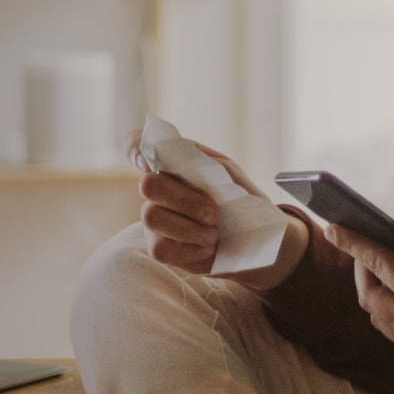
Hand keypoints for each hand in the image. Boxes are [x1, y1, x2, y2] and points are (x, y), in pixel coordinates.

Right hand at [125, 130, 306, 287]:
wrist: (258, 241)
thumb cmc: (242, 202)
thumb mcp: (230, 176)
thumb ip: (203, 163)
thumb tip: (178, 157)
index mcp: (174, 164)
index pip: (137, 145)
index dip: (134, 148)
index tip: (151, 163)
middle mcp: (159, 188)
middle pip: (147, 185)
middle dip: (184, 200)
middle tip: (213, 213)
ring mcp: (155, 218)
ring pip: (152, 217)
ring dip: (190, 228)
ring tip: (215, 233)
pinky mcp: (160, 247)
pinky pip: (159, 248)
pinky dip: (189, 249)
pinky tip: (208, 248)